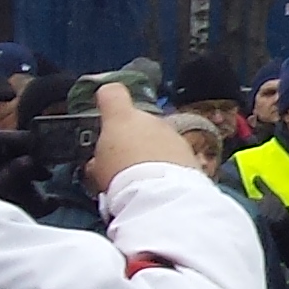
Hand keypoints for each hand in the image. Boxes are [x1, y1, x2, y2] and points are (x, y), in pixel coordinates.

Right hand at [85, 82, 204, 190]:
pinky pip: (175, 154)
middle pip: (138, 121)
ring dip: (153, 151)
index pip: (112, 93)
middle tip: (124, 161)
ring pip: (160, 138)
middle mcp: (152, 120)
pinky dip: (169, 163)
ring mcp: (174, 135)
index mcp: (122, 118)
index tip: (104, 106)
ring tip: (144, 175)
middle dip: (133, 137)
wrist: (160, 195)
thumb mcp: (98, 168)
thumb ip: (99, 158)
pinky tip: (161, 181)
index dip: (107, 98)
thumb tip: (99, 163)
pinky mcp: (191, 153)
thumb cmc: (121, 178)